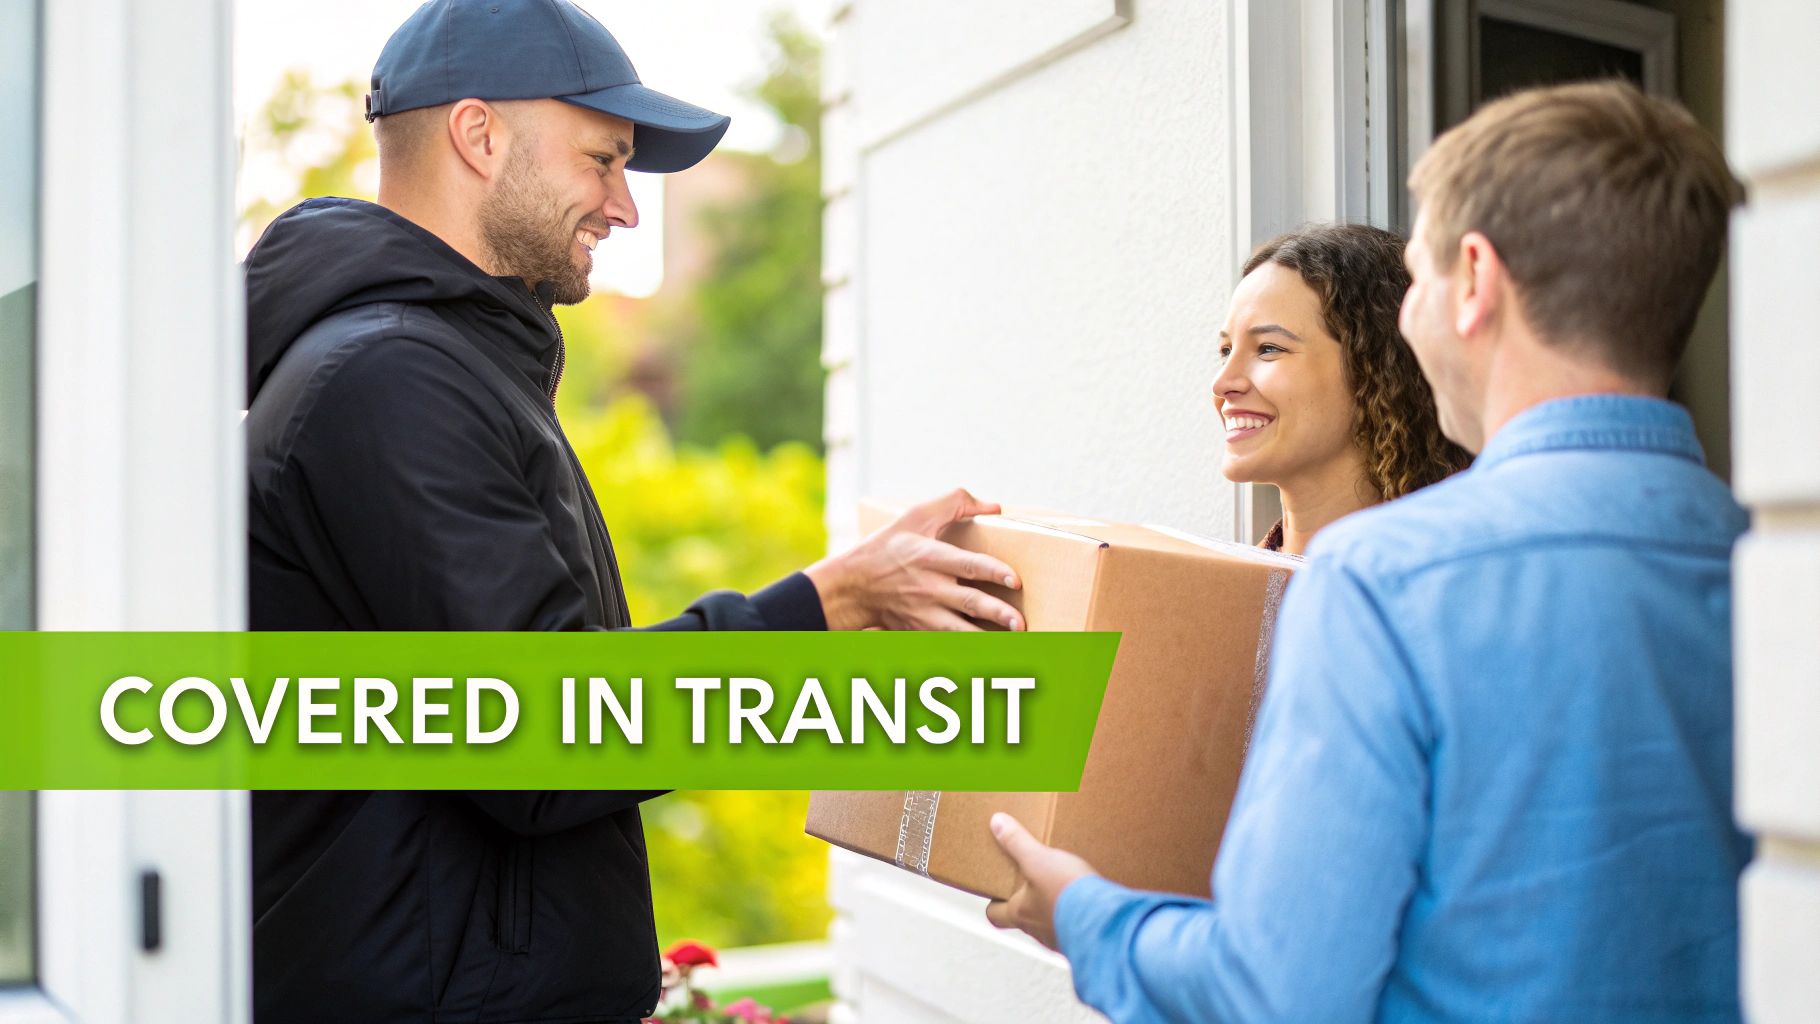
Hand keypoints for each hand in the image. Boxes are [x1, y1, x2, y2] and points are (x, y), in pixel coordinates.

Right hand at [805, 488, 1024, 631]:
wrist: (854, 585)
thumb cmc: (888, 547)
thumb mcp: (916, 516)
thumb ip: (955, 503)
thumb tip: (995, 507)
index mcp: (929, 557)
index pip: (967, 564)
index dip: (993, 572)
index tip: (1016, 580)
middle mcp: (929, 587)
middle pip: (968, 602)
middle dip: (996, 613)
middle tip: (1020, 622)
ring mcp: (924, 612)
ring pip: (961, 629)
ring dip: (987, 637)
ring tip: (1014, 641)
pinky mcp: (921, 629)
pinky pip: (948, 642)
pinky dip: (968, 648)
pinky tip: (991, 652)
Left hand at [984, 812, 1096, 950]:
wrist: (1106, 922)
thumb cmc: (1066, 892)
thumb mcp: (1039, 859)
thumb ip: (1017, 842)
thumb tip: (996, 822)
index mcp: (1020, 913)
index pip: (995, 915)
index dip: (993, 903)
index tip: (998, 889)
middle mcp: (1037, 931)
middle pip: (1022, 920)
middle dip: (1026, 903)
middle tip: (1032, 883)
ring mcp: (1060, 938)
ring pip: (1049, 924)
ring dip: (1052, 909)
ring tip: (1062, 887)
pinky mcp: (1083, 940)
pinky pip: (1074, 928)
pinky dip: (1075, 916)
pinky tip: (1085, 901)